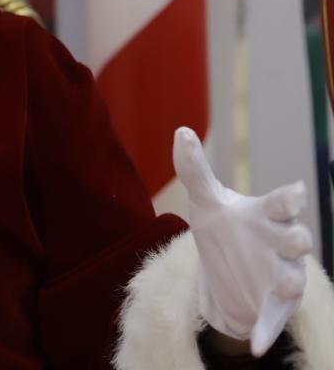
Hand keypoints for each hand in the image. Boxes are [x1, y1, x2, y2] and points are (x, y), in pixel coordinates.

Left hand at [173, 127, 311, 356]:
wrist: (229, 268)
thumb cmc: (226, 226)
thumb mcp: (206, 200)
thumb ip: (195, 170)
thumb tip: (180, 131)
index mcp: (266, 215)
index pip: (281, 204)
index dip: (289, 198)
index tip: (295, 191)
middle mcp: (281, 244)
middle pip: (296, 239)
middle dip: (296, 238)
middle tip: (293, 237)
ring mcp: (282, 275)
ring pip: (293, 278)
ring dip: (290, 281)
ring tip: (284, 285)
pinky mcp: (275, 305)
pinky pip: (274, 320)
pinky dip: (268, 332)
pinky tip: (258, 346)